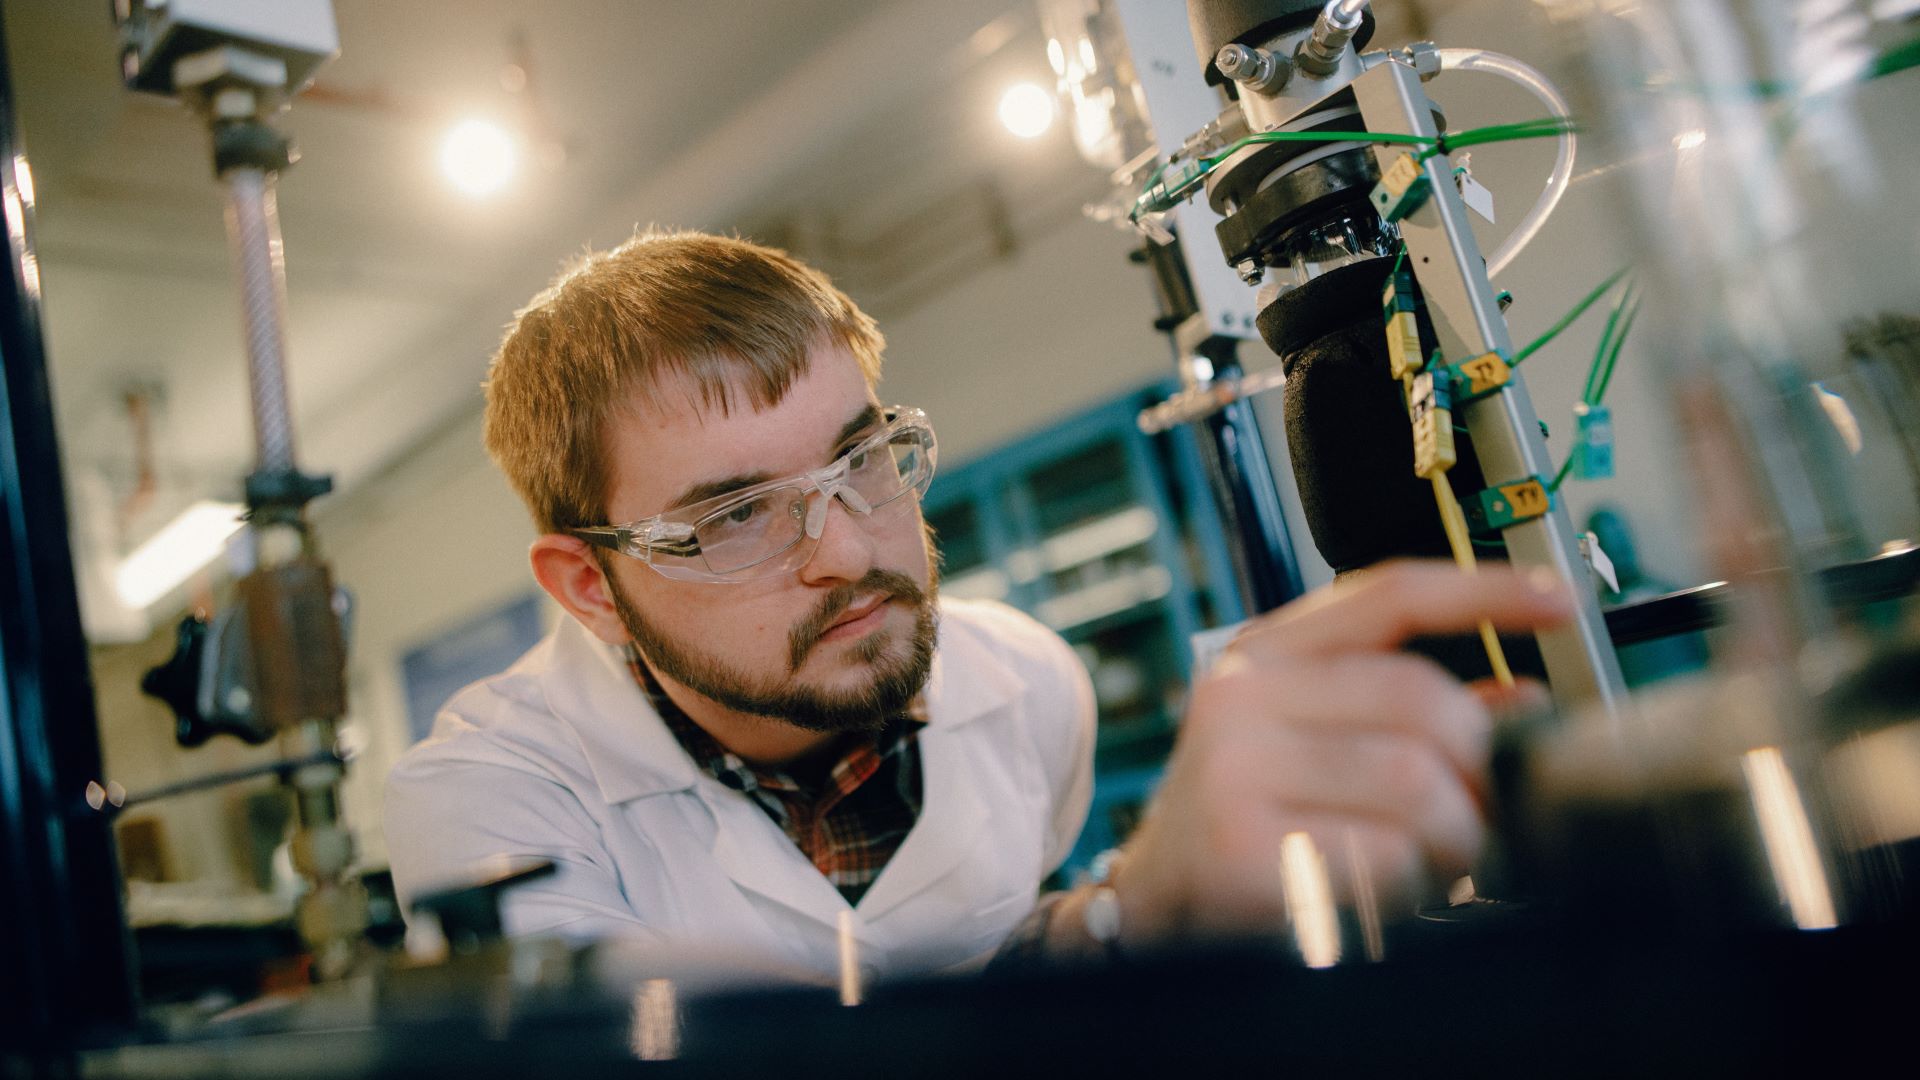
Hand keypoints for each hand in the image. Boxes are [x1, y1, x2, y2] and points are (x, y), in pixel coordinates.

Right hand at [1112, 560, 1571, 943]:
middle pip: (1423, 699)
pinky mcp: (1241, 847)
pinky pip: (1381, 856)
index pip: (1388, 593)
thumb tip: (1523, 701)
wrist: (1154, 909)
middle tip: (1479, 819)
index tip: (1560, 602)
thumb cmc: (1250, 823)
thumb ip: (1407, 716)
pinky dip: (1407, 885)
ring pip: (1416, 781)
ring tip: (1436, 865)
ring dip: (1453, 837)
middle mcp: (1241, 696)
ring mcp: (1235, 768)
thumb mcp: (1314, 745)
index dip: (1483, 591)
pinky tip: (1384, 895)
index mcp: (1263, 655)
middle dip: (1477, 770)